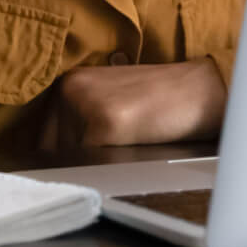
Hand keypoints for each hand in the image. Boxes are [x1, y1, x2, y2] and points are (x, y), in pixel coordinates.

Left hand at [41, 59, 226, 151]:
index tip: (90, 157)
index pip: (46, 139)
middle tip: (118, 143)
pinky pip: (93, 163)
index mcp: (70, 81)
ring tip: (128, 140)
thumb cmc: (160, 100)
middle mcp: (71, 88)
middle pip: (55, 152)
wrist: (200, 90)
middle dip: (80, 160)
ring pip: (73, 160)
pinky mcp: (105, 123)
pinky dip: (110, 165)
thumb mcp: (111, 98)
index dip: (67, 157)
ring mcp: (86, 103)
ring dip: (95, 163)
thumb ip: (79, 119)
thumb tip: (50, 162)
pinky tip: (133, 144)